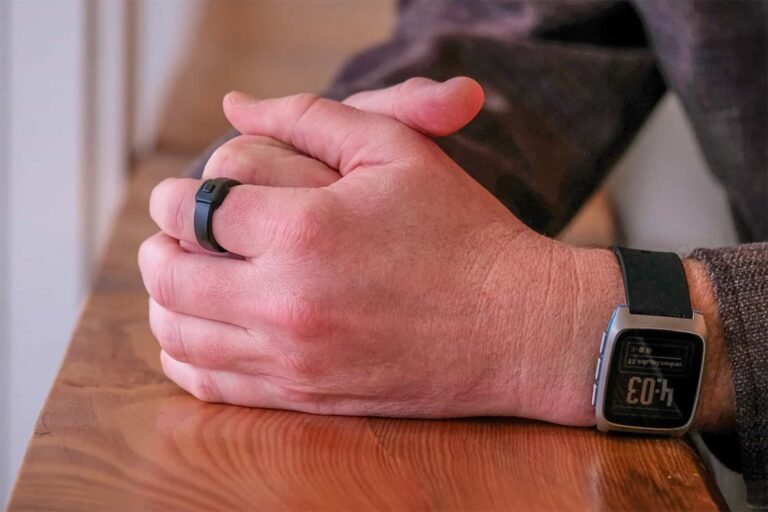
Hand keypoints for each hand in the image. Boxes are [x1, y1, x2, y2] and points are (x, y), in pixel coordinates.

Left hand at [140, 79, 733, 429]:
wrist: (517, 326)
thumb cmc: (463, 232)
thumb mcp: (396, 150)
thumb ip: (308, 116)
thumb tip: (233, 106)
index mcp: (304, 228)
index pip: (192, 208)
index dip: (173, 195)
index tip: (180, 194)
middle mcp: (287, 300)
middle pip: (170, 275)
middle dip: (159, 246)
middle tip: (171, 235)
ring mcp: (294, 357)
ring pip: (179, 334)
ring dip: (164, 301)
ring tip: (183, 279)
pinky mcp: (306, 396)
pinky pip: (212, 384)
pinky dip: (186, 356)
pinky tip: (201, 333)